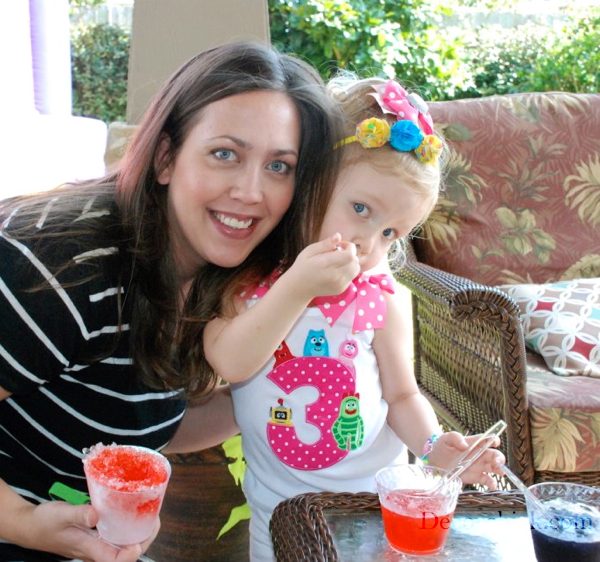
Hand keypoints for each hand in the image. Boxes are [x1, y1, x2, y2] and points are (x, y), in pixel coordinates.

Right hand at [18, 500, 157, 561]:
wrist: (31, 527)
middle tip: (155, 518)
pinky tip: (133, 513)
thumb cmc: (45, 523)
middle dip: (145, 539)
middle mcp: (96, 551)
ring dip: (139, 533)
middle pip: (126, 554)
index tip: (141, 537)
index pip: (116, 560)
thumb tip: (95, 515)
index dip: (131, 553)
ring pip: (124, 545)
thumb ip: (79, 514)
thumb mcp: (61, 515)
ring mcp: (97, 546)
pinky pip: (117, 537)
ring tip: (151, 514)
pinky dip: (129, 527)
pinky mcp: (97, 538)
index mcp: (89, 550)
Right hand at [286, 233, 359, 299]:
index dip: (349, 247)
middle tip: (339, 252)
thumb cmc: (303, 266)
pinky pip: (352, 277)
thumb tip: (338, 236)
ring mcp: (339, 284)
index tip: (340, 245)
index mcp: (326, 264)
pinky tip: (337, 269)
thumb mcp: (310, 251)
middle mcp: (334, 276)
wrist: (299, 287)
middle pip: (355, 261)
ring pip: (356, 269)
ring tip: (340, 260)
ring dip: (351, 262)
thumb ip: (325, 244)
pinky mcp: (341, 289)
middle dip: (351, 253)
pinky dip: (349, 271)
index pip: (350, 255)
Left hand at [425, 431, 505, 489]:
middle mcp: (479, 454)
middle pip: (494, 455)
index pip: (487, 440)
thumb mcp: (447, 438)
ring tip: (500, 472)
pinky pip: (487, 480)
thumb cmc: (443, 445)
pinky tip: (493, 486)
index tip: (495, 442)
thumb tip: (465, 445)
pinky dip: (492, 483)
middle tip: (498, 462)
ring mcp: (478, 466)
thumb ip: (455, 438)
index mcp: (474, 443)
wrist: (435, 459)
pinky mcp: (475, 477)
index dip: (493, 440)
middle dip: (499, 458)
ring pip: (494, 468)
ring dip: (499, 470)